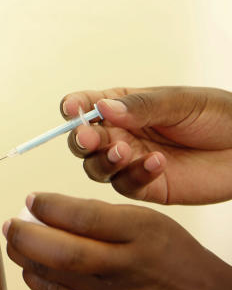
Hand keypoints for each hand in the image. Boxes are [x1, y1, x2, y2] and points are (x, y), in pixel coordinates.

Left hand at [4, 193, 231, 289]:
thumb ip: (97, 213)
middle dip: (27, 235)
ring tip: (16, 241)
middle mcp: (125, 267)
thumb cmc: (166, 252)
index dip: (50, 206)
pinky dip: (39, 282)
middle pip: (65, 253)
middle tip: (12, 223)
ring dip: (26, 257)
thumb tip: (45, 207)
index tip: (32, 198)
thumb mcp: (143, 219)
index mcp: (139, 233)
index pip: (85, 217)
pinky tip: (32, 267)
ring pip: (56, 278)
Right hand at [61, 87, 231, 203]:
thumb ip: (140, 107)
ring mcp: (129, 161)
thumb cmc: (217, 116)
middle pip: (81, 140)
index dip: (73, 108)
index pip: (83, 105)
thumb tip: (102, 108)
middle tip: (91, 138)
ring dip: (104, 160)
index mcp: (120, 106)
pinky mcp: (146, 187)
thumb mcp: (178, 103)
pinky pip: (126, 186)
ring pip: (95, 167)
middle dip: (81, 139)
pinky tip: (157, 163)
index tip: (75, 110)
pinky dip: (135, 175)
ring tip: (125, 151)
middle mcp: (118, 134)